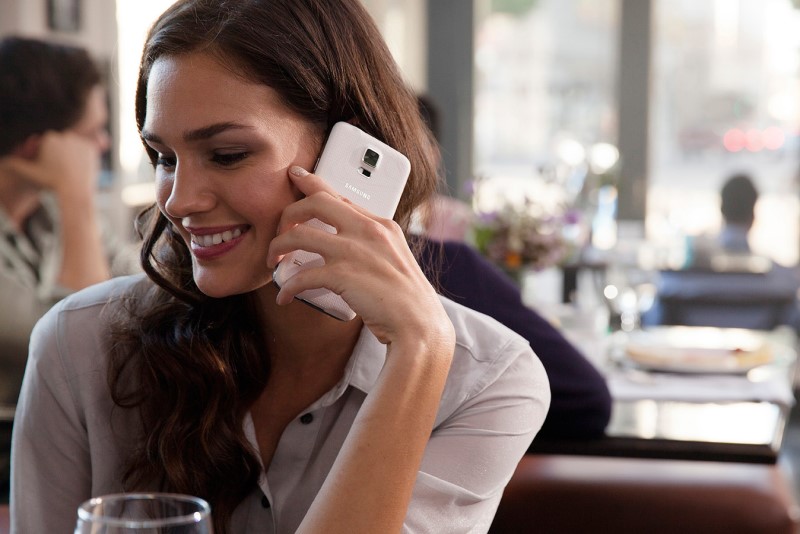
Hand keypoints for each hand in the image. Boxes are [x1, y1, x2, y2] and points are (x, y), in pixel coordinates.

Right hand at [0, 130, 100, 199]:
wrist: (74, 190)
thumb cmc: (50, 183)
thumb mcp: (31, 174)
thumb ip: (17, 165)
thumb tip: (6, 160)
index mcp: (49, 138)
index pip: (48, 143)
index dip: (49, 155)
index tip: (52, 166)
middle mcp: (65, 135)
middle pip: (62, 143)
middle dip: (61, 154)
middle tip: (62, 168)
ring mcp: (79, 141)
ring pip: (74, 146)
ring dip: (72, 154)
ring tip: (70, 169)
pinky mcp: (91, 147)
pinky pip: (86, 149)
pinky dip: (83, 157)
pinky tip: (78, 167)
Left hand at [268, 166, 453, 349]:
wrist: (419, 325)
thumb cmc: (408, 300)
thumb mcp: (395, 259)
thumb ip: (372, 245)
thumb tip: (346, 246)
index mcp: (381, 225)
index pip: (340, 196)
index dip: (312, 183)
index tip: (295, 176)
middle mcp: (368, 231)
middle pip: (315, 203)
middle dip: (288, 213)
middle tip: (279, 230)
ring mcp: (354, 251)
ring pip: (299, 235)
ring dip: (278, 247)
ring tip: (273, 261)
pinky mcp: (343, 276)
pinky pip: (301, 275)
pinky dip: (288, 287)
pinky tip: (284, 297)